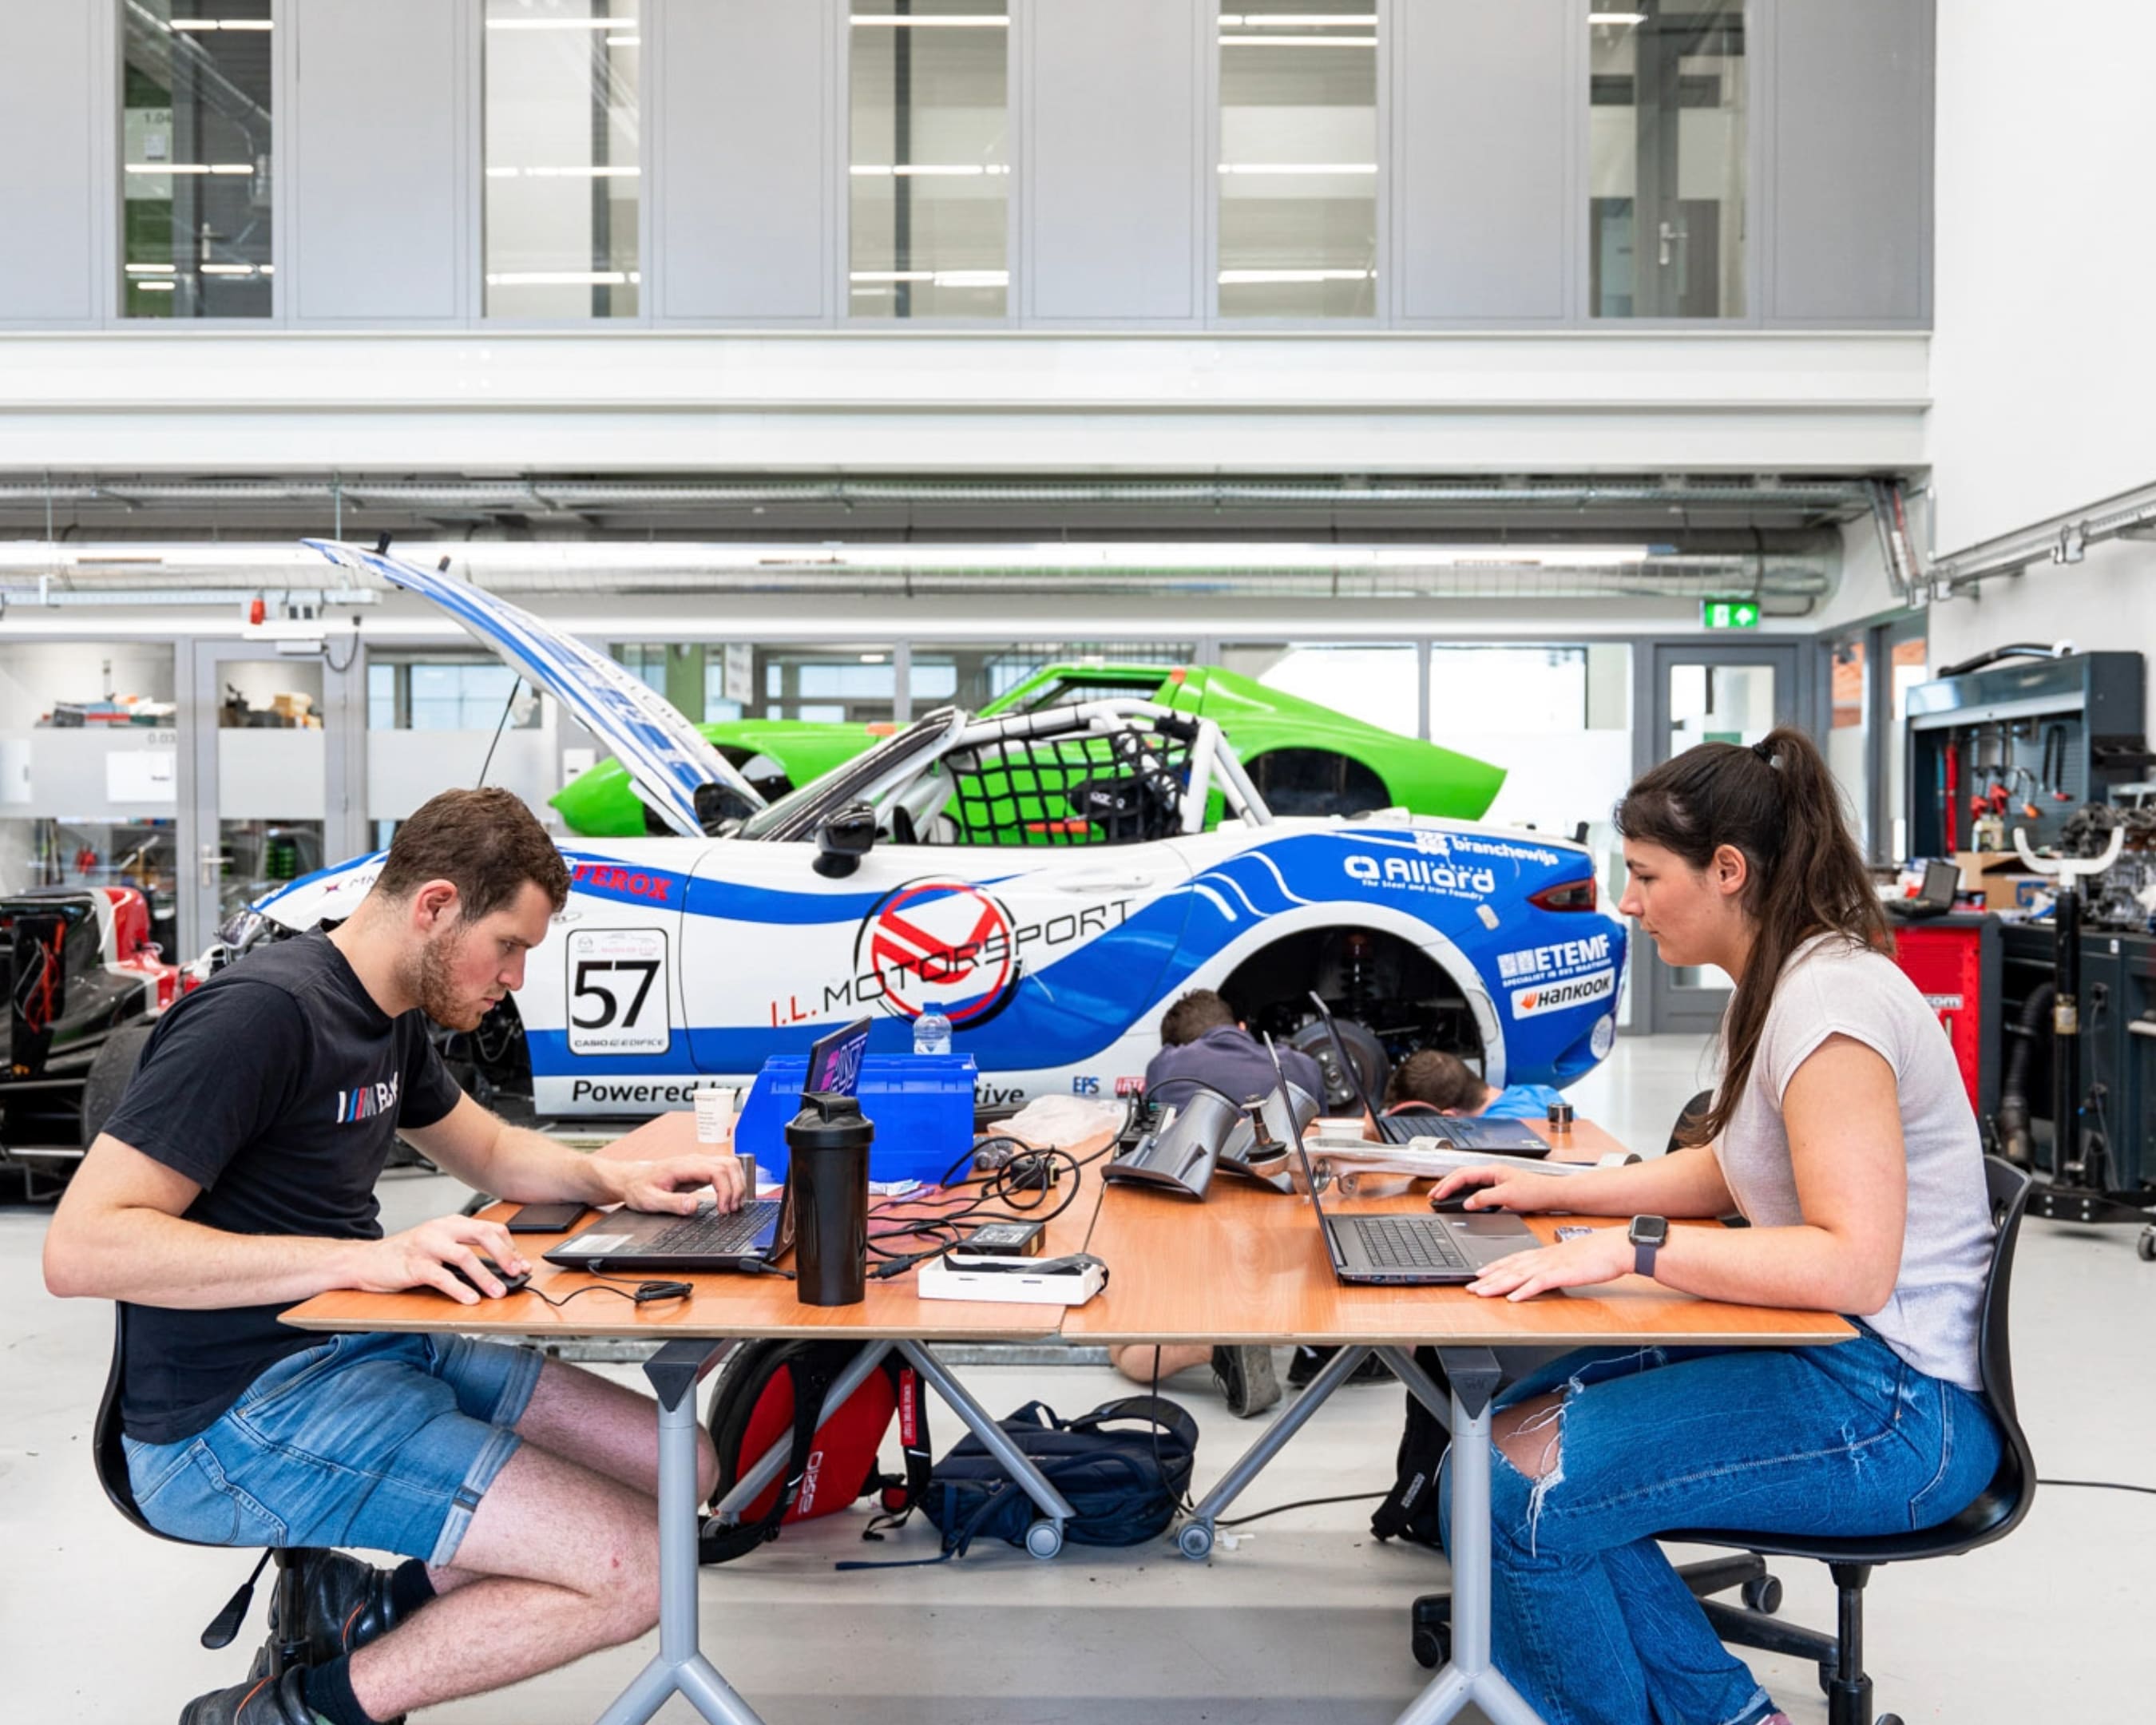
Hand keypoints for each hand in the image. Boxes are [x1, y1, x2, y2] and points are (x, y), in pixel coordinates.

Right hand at [362, 1215, 525, 1305]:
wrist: (365, 1261)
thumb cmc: (405, 1255)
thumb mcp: (438, 1246)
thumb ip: (464, 1253)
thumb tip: (499, 1271)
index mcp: (451, 1223)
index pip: (490, 1229)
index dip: (510, 1247)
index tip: (522, 1264)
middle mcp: (441, 1229)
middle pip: (483, 1235)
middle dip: (505, 1255)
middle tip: (517, 1273)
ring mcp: (427, 1246)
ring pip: (465, 1256)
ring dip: (486, 1276)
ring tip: (499, 1292)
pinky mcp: (414, 1264)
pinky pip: (441, 1277)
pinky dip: (459, 1289)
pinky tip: (470, 1300)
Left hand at [613, 1153, 747, 1215]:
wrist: (631, 1179)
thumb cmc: (639, 1188)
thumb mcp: (650, 1200)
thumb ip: (672, 1203)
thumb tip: (693, 1205)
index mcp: (683, 1166)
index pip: (717, 1170)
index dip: (726, 1190)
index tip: (723, 1209)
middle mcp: (694, 1161)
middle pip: (729, 1165)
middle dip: (736, 1188)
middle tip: (731, 1210)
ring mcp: (699, 1163)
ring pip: (730, 1165)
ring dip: (737, 1184)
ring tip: (732, 1205)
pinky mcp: (701, 1169)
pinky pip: (725, 1170)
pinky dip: (732, 1183)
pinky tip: (728, 1198)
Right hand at [1430, 1164, 1571, 1213]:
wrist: (1553, 1194)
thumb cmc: (1535, 1191)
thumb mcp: (1507, 1196)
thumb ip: (1484, 1198)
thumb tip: (1466, 1203)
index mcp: (1492, 1170)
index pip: (1463, 1174)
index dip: (1448, 1184)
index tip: (1437, 1194)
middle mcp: (1492, 1172)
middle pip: (1462, 1175)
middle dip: (1446, 1184)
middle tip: (1433, 1195)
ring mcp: (1496, 1179)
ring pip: (1468, 1181)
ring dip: (1454, 1188)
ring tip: (1442, 1196)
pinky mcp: (1500, 1188)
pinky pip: (1476, 1188)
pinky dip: (1465, 1193)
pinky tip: (1462, 1199)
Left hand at [1465, 1228, 1630, 1301]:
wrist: (1617, 1246)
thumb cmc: (1598, 1253)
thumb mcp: (1571, 1257)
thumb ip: (1555, 1264)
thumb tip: (1546, 1272)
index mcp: (1545, 1253)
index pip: (1513, 1259)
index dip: (1494, 1267)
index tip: (1478, 1273)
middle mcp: (1544, 1258)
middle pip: (1510, 1268)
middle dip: (1488, 1278)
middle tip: (1469, 1287)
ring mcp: (1552, 1265)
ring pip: (1518, 1275)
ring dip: (1497, 1284)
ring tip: (1481, 1292)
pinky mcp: (1564, 1274)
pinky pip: (1539, 1283)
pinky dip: (1524, 1290)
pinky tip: (1512, 1298)